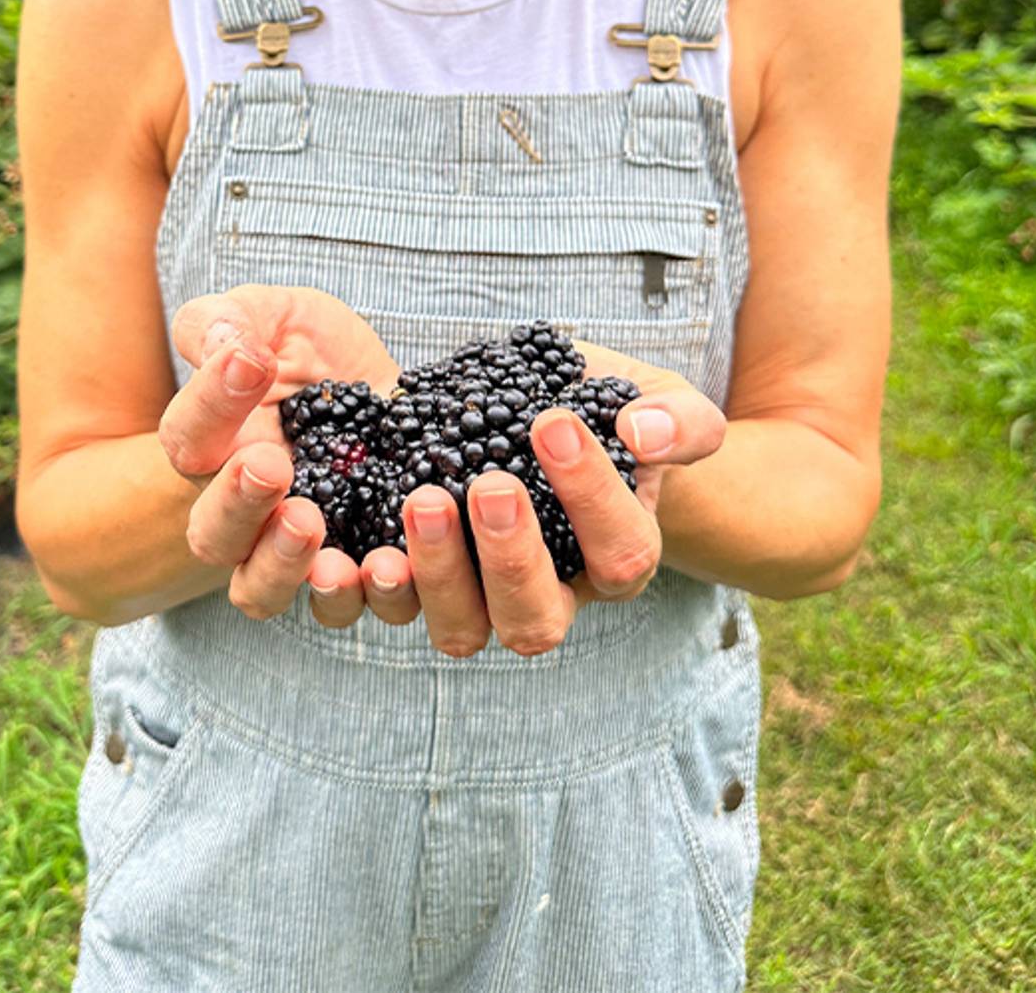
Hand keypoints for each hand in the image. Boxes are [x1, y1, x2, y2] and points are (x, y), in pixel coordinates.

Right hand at [162, 285, 399, 623]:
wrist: (385, 390)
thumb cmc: (310, 352)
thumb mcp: (273, 315)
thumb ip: (231, 321)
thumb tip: (230, 346)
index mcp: (214, 447)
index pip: (188, 439)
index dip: (210, 404)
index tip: (250, 362)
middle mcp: (244, 512)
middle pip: (212, 538)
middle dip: (237, 507)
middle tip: (272, 466)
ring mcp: (302, 550)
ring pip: (264, 591)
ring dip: (287, 569)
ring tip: (319, 534)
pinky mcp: (370, 565)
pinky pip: (364, 603)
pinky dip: (378, 593)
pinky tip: (397, 561)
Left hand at [352, 340, 726, 657]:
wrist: (557, 416)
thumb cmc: (618, 417)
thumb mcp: (664, 404)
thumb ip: (679, 422)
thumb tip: (645, 434)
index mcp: (617, 560)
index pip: (617, 550)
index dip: (589, 496)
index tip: (553, 424)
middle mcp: (552, 596)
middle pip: (534, 621)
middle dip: (509, 559)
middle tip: (486, 485)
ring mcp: (481, 599)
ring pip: (461, 630)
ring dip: (437, 575)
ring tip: (421, 500)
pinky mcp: (423, 581)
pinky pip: (395, 608)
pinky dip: (373, 585)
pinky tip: (357, 541)